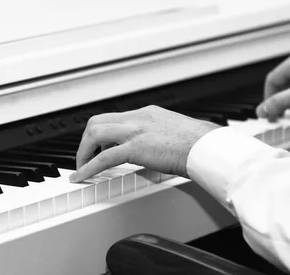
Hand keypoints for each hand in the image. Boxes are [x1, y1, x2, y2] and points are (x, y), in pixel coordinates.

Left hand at [70, 105, 219, 182]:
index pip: (113, 118)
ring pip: (95, 134)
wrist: (209, 148)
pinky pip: (103, 158)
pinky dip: (88, 167)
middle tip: (84, 157)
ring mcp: (135, 131)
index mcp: (147, 113)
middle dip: (86, 141)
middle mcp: (138, 117)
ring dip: (83, 152)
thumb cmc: (200, 145)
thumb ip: (158, 138)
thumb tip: (154, 152)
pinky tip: (82, 177)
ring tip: (80, 168)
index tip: (97, 147)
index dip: (100, 133)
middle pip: (97, 121)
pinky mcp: (136, 147)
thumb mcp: (174, 133)